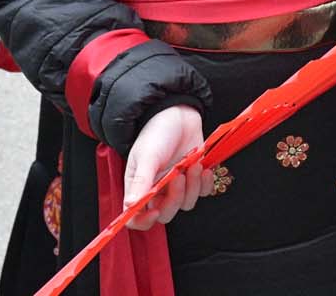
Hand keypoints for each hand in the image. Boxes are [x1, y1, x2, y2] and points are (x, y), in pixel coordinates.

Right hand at [124, 104, 209, 229]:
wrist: (177, 113)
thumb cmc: (156, 132)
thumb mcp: (146, 156)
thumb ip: (140, 182)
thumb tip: (130, 207)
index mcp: (140, 187)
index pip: (137, 218)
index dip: (145, 221)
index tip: (156, 211)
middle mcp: (158, 190)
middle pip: (166, 213)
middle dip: (175, 198)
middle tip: (178, 176)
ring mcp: (177, 185)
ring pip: (186, 203)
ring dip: (192, 186)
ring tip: (191, 164)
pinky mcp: (194, 177)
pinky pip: (203, 192)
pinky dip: (205, 183)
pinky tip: (204, 168)